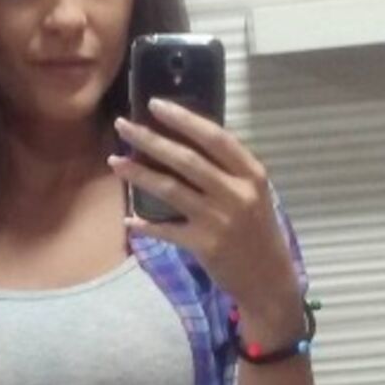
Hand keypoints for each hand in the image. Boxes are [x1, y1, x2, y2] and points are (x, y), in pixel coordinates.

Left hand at [107, 98, 301, 328]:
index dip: (184, 119)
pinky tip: (128, 219)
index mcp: (251, 175)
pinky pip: (166, 229)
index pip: (215, 138)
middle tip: (123, 125)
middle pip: (186, 159)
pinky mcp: (204, 245)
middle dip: (150, 139)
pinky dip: (145, 225)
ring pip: (170, 189)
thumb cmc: (258, 231)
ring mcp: (219, 219)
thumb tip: (187, 140)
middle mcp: (236, 193)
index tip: (155, 105)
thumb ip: (228, 170)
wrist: (269, 279)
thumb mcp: (254, 194)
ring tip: (114, 161)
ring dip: (138, 174)